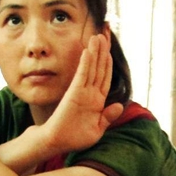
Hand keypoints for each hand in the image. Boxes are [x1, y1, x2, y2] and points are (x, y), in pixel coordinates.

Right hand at [44, 34, 123, 152]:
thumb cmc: (74, 138)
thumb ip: (107, 117)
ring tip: (98, 35)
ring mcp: (82, 92)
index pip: (105, 77)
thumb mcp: (97, 129)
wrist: (56, 143)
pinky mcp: (74, 94)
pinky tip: (89, 51)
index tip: (109, 49)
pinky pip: (82, 76)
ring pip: (91, 68)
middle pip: (99, 68)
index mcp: (97, 101)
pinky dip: (86, 64)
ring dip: (95, 52)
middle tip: (105, 33)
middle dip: (102, 51)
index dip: (108, 63)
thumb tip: (119, 105)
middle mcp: (90, 93)